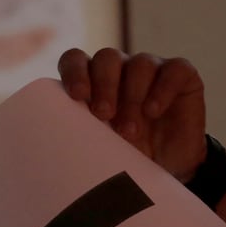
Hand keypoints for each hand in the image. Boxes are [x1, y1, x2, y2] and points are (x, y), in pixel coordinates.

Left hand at [56, 47, 206, 179]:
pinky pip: (174, 70)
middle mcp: (119, 69)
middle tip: (103, 115)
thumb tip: (44, 149)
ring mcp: (151, 69)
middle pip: (106, 58)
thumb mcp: (91, 146)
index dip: (74, 71)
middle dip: (103, 85)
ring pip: (139, 64)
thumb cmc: (120, 156)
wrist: (164, 168)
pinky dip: (163, 89)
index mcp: (91, 80)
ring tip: (129, 131)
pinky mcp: (181, 76)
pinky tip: (153, 112)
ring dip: (131, 96)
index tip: (77, 96)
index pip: (75, 59)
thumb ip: (72, 134)